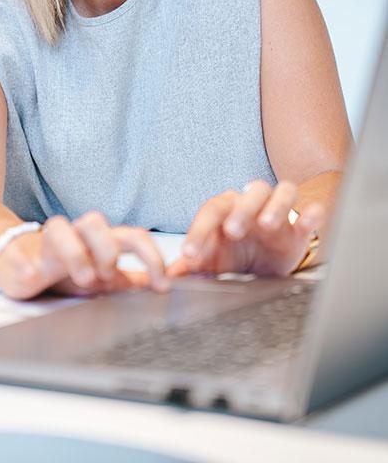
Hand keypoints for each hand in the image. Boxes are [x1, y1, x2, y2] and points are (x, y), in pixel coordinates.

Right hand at [0, 211, 169, 299]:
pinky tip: (34, 278)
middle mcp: (75, 237)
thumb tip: (165, 285)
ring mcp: (47, 246)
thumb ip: (130, 281)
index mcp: (99, 241)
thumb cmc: (66, 269)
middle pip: (93, 220)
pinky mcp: (21, 260)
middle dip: (106, 249)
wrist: (18, 263)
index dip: (151, 257)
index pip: (131, 236)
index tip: (162, 286)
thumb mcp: (103, 278)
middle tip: (108, 275)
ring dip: (74, 254)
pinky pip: (21, 258)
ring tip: (82, 279)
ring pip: (58, 228)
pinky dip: (29, 268)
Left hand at [168, 179, 323, 278]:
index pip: (211, 211)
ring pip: (281, 191)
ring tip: (268, 224)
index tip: (191, 254)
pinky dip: (312, 213)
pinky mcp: (301, 228)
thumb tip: (158, 280)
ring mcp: (279, 214)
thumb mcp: (210, 263)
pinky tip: (308, 223)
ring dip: (276, 205)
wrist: (265, 264)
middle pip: (250, 192)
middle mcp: (252, 206)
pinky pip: (311, 210)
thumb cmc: (233, 256)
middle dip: (242, 209)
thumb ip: (188, 268)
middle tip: (233, 231)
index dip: (200, 230)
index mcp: (226, 211)